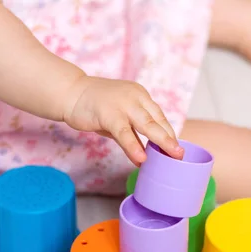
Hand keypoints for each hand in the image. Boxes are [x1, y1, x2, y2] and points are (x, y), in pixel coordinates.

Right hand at [62, 75, 183, 164]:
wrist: (70, 93)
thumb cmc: (95, 107)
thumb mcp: (118, 120)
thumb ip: (131, 135)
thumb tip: (143, 157)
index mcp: (140, 96)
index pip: (159, 117)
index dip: (169, 134)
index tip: (176, 150)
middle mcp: (135, 97)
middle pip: (157, 120)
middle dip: (170, 139)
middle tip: (180, 155)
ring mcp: (123, 104)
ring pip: (146, 125)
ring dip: (161, 141)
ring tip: (171, 156)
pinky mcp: (108, 113)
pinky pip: (124, 133)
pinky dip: (134, 146)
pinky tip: (140, 158)